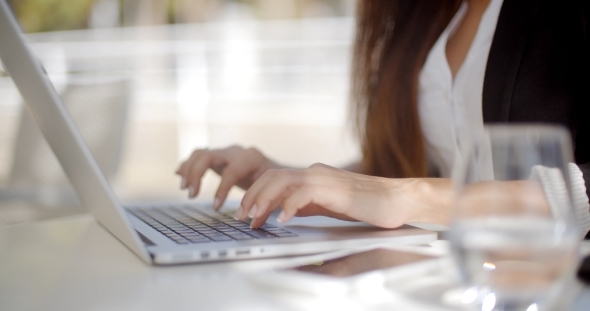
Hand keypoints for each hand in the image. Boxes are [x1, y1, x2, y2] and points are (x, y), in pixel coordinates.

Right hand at [175, 146, 281, 208]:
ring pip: (200, 153)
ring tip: (185, 188)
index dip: (221, 189)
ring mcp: (225, 152)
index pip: (231, 171)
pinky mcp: (217, 157)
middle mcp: (236, 151)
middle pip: (208, 156)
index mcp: (251, 158)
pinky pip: (198, 156)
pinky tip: (179, 174)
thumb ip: (261, 197)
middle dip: (197, 175)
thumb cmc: (273, 184)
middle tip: (192, 195)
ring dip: (189, 170)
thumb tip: (251, 216)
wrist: (275, 171)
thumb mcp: (271, 189)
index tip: (216, 207)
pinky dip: (188, 165)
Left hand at [235, 163, 452, 227]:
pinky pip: (303, 193)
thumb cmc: (365, 204)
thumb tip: (282, 211)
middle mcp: (314, 171)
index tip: (246, 213)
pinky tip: (281, 220)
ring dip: (264, 199)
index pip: (275, 178)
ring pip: (283, 181)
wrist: (395, 200)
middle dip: (252, 195)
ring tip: (255, 218)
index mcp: (312, 174)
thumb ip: (305, 204)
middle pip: (273, 176)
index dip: (256, 194)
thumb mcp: (327, 204)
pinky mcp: (334, 189)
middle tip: (242, 216)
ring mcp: (324, 178)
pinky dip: (288, 205)